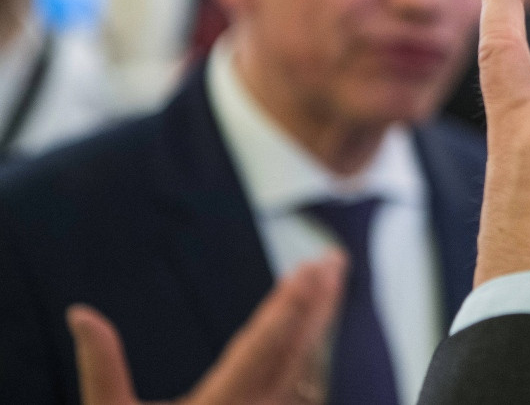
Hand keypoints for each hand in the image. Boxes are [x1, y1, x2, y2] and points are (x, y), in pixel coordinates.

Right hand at [68, 252, 345, 404]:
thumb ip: (101, 370)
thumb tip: (80, 313)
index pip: (260, 350)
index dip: (286, 309)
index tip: (307, 272)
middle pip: (293, 352)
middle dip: (315, 303)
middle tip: (332, 260)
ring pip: (304, 367)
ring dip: (319, 321)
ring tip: (332, 278)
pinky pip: (299, 385)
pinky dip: (311, 349)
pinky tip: (317, 323)